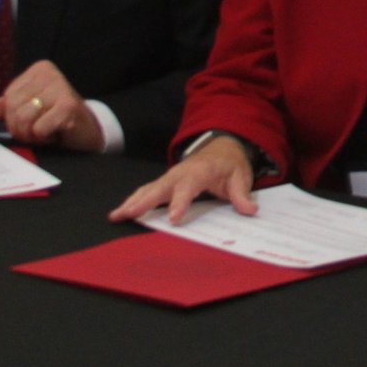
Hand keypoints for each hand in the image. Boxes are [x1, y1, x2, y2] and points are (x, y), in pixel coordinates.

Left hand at [0, 60, 101, 152]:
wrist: (87, 131)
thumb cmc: (57, 119)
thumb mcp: (29, 110)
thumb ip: (6, 108)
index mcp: (38, 70)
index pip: (8, 97)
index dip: (13, 117)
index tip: (32, 119)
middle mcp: (50, 74)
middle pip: (13, 107)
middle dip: (21, 127)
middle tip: (38, 129)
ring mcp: (61, 87)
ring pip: (23, 118)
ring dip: (32, 133)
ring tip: (47, 130)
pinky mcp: (68, 106)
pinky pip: (39, 128)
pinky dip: (44, 136)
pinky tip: (57, 132)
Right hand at [108, 134, 257, 225]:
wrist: (221, 147)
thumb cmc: (230, 164)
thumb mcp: (241, 176)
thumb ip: (242, 194)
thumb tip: (250, 210)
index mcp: (200, 170)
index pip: (188, 187)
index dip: (180, 202)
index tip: (174, 219)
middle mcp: (181, 173)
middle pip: (160, 187)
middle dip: (144, 201)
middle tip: (128, 214)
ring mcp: (170, 177)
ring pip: (149, 189)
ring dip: (132, 202)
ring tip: (116, 215)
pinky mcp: (165, 183)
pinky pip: (147, 191)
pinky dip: (133, 201)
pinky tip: (120, 213)